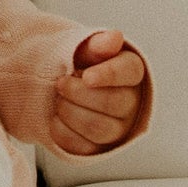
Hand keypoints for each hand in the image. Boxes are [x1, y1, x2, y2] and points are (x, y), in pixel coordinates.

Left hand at [48, 29, 145, 157]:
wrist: (66, 88)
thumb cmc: (82, 66)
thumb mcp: (87, 50)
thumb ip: (98, 44)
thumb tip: (114, 38)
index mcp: (131, 72)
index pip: (129, 72)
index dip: (107, 75)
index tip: (86, 75)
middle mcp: (131, 103)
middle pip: (113, 103)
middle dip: (78, 93)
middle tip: (60, 83)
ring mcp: (117, 128)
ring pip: (98, 128)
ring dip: (69, 111)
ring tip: (58, 99)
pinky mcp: (99, 148)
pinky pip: (83, 147)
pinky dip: (62, 130)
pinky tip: (56, 116)